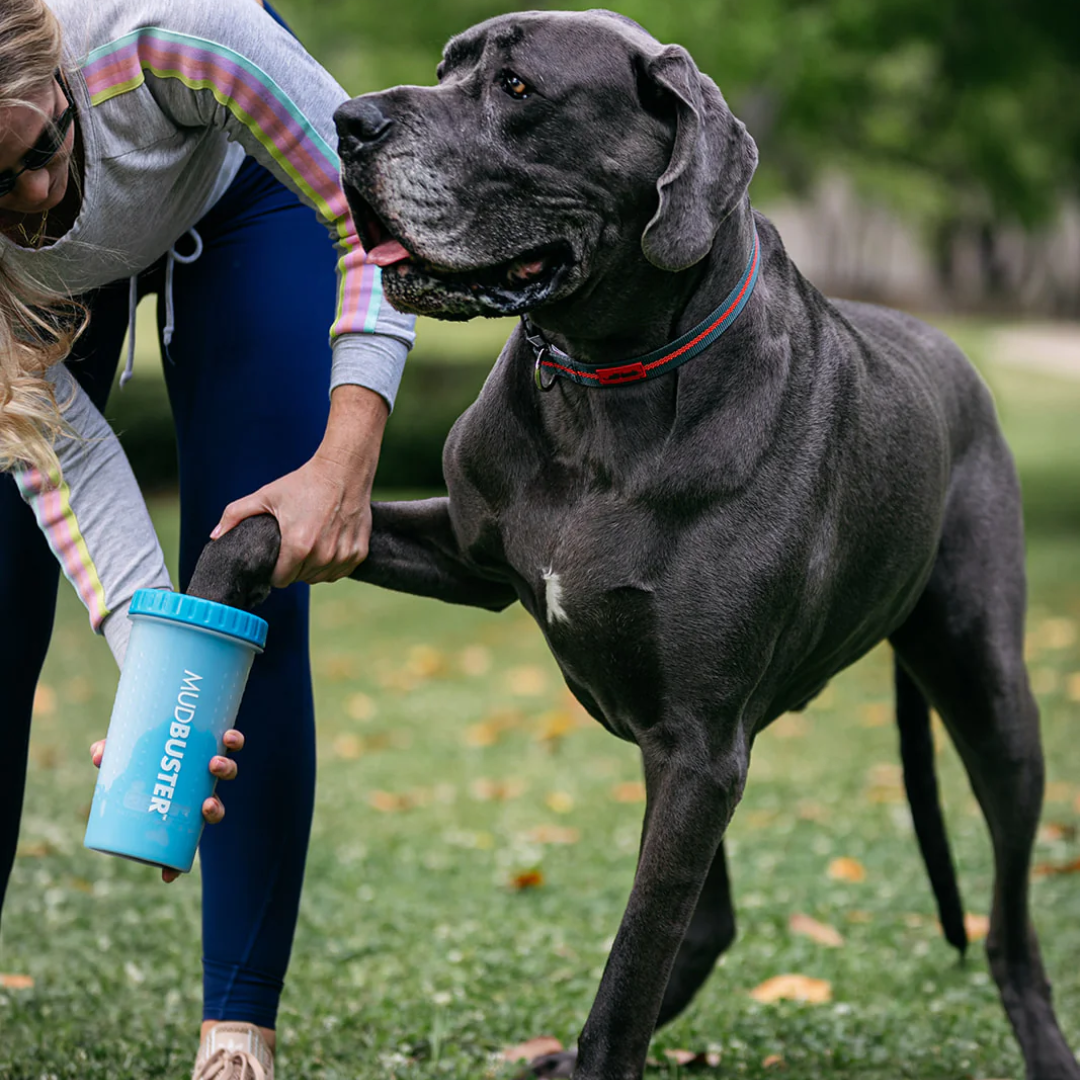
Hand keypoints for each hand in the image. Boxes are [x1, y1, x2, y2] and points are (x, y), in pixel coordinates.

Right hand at [90, 729, 244, 883]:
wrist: (175, 718)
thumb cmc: (146, 744)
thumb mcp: (125, 753)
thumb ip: (112, 756)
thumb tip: (98, 755)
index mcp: (179, 802)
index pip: (180, 839)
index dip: (176, 861)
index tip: (168, 875)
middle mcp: (199, 787)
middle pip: (213, 807)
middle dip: (213, 811)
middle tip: (205, 805)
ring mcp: (213, 764)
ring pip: (227, 775)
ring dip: (225, 772)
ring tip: (213, 764)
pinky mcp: (219, 740)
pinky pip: (234, 743)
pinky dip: (234, 741)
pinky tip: (227, 737)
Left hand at [209, 385, 388, 587]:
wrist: (344, 471)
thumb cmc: (303, 483)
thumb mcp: (266, 495)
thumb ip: (235, 515)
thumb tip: (214, 536)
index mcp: (298, 546)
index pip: (280, 580)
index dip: (275, 569)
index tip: (277, 555)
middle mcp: (323, 556)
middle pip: (300, 579)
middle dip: (294, 567)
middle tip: (295, 542)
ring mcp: (343, 556)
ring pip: (320, 578)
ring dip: (313, 567)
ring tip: (312, 541)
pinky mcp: (359, 554)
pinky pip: (339, 572)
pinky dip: (332, 563)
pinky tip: (328, 543)